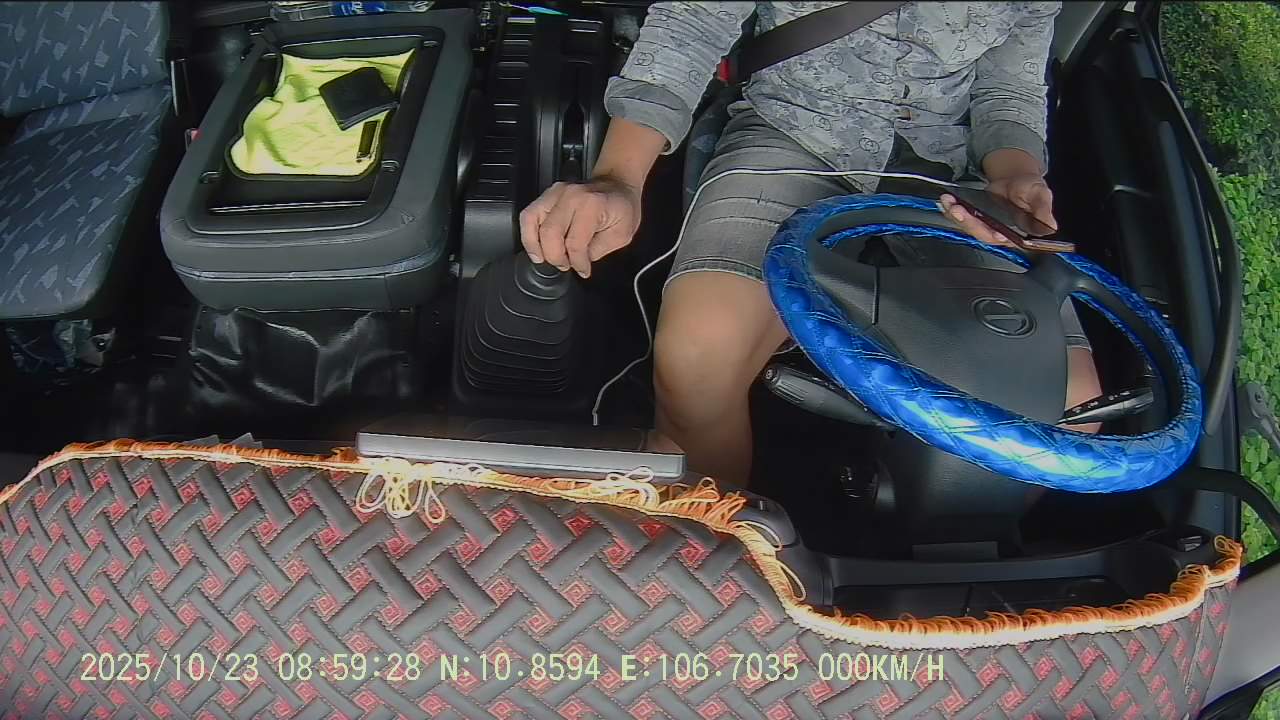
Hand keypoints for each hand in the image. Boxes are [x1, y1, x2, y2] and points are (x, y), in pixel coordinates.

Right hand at [518, 176, 642, 277]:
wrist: (618, 185)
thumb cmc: (622, 208)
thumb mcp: (620, 235)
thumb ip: (596, 251)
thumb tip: (576, 262)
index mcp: (592, 204)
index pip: (575, 242)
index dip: (577, 262)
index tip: (582, 270)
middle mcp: (570, 195)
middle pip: (549, 233)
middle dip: (555, 257)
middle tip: (565, 265)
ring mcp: (556, 192)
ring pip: (531, 221)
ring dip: (535, 246)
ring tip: (545, 259)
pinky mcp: (547, 194)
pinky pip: (528, 215)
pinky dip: (528, 234)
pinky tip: (536, 247)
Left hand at [939, 174, 1057, 247]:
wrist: (1017, 178)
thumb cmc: (1031, 188)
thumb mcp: (1041, 194)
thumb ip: (1043, 210)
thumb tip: (1051, 226)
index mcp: (1017, 233)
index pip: (1004, 240)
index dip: (993, 236)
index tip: (988, 231)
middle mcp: (999, 233)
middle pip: (981, 233)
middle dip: (968, 222)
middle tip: (958, 210)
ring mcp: (985, 226)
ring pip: (968, 226)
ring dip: (955, 215)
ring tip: (948, 201)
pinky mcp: (975, 217)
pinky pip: (961, 216)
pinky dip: (951, 208)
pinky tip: (946, 200)